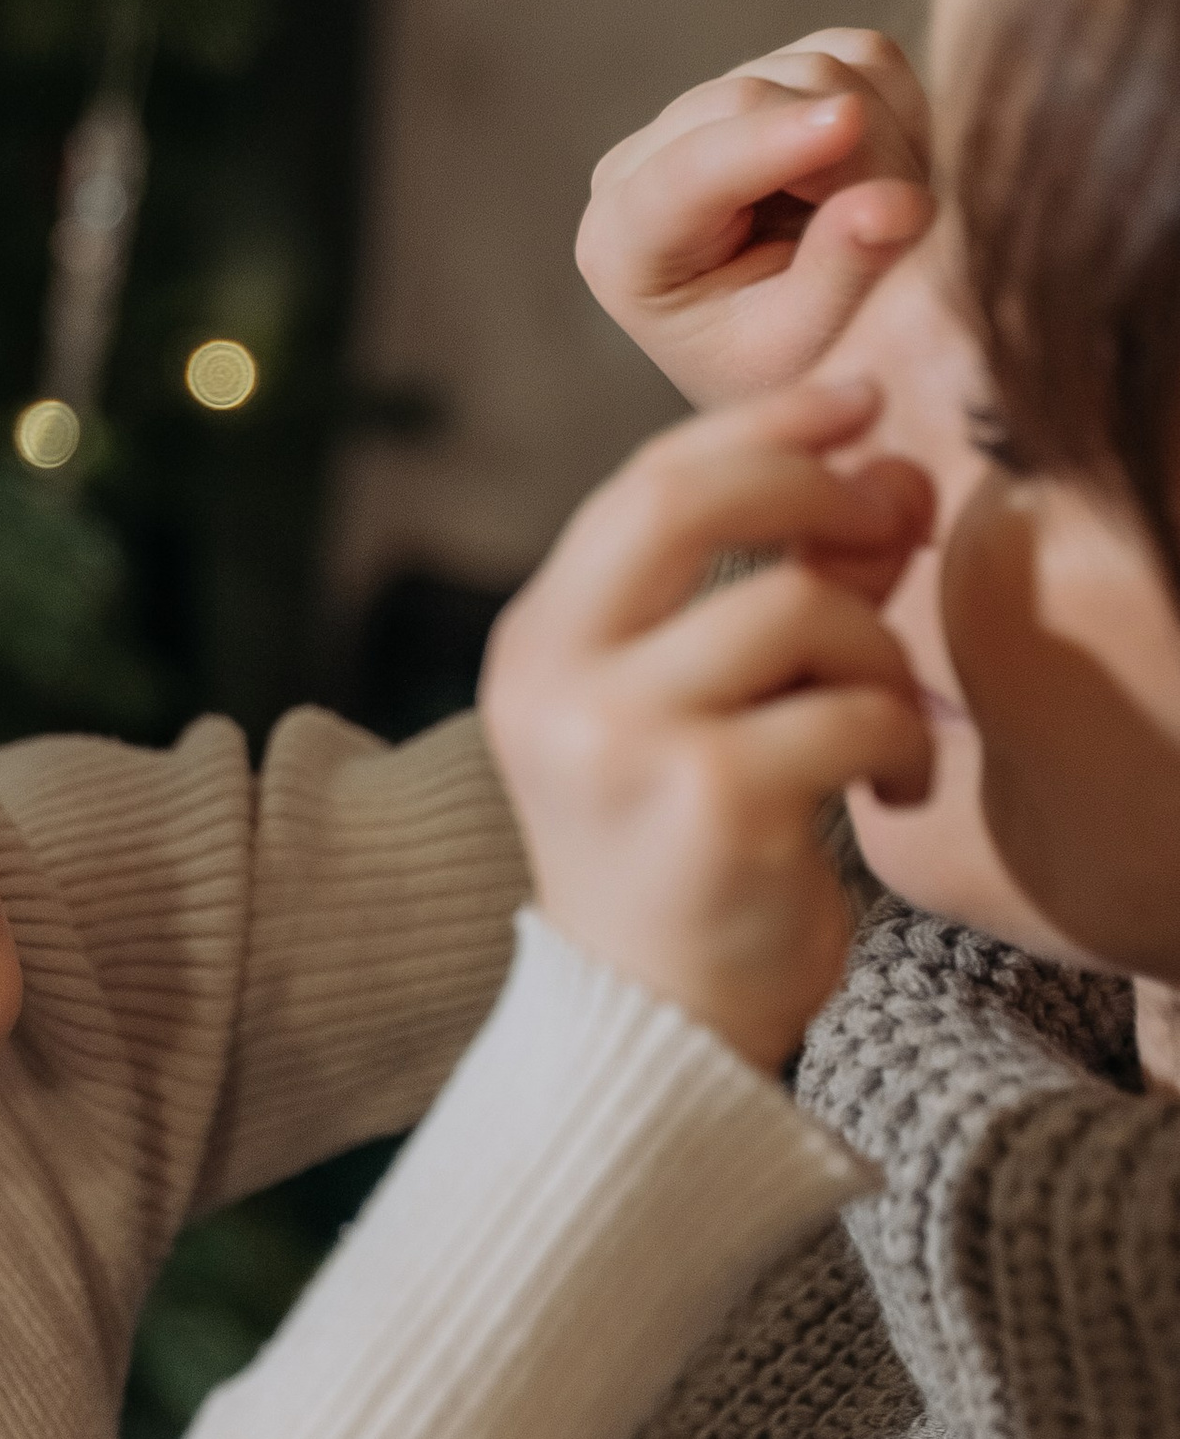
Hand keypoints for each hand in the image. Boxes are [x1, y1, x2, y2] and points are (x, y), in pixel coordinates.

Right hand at [480, 374, 934, 1070]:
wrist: (655, 1033)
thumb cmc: (683, 863)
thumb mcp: (693, 709)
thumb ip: (758, 590)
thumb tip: (881, 467)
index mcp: (538, 646)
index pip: (647, 483)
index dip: (764, 424)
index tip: (859, 404)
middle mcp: (558, 682)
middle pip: (692, 502)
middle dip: (815, 486)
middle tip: (895, 516)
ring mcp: (622, 740)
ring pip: (796, 609)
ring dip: (878, 652)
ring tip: (888, 720)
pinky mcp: (708, 801)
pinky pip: (851, 711)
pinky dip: (900, 740)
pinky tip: (893, 789)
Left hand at [578, 30, 934, 406]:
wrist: (789, 358)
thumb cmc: (778, 370)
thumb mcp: (801, 348)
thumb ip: (840, 276)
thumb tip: (896, 203)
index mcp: (622, 242)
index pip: (688, 170)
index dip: (770, 141)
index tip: (849, 122)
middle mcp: (644, 163)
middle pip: (754, 99)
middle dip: (856, 154)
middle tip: (912, 223)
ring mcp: (706, 109)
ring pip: (813, 67)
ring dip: (885, 137)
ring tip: (892, 219)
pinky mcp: (769, 78)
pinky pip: (854, 53)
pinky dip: (898, 106)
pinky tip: (892, 175)